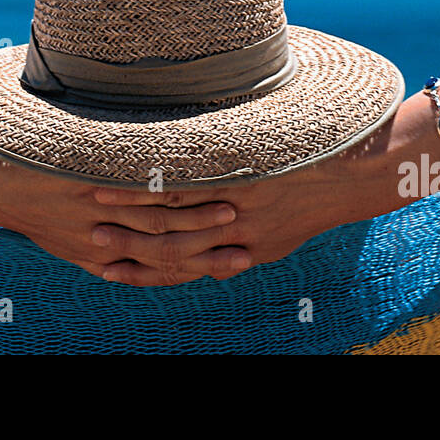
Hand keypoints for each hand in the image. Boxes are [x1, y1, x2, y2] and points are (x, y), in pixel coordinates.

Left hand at [0, 131, 252, 284]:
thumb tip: (121, 224)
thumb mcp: (53, 226)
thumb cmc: (13, 196)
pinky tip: (197, 172)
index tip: (233, 264)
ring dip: (200, 218)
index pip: (158, 269)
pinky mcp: (86, 182)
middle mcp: (99, 240)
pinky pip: (134, 188)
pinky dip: (168, 186)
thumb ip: (89, 229)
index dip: (197, 268)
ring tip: (237, 209)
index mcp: (94, 253)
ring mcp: (95, 211)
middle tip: (251, 248)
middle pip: (166, 252)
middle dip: (210, 249)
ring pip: (158, 223)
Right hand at [90, 148, 372, 285]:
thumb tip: (215, 261)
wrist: (352, 174)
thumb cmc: (312, 200)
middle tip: (86, 238)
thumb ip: (241, 248)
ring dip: (127, 209)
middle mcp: (231, 235)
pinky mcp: (238, 174)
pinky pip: (189, 179)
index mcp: (236, 252)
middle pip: (166, 245)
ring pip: (170, 212)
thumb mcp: (276, 237)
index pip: (178, 268)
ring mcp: (233, 203)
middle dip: (124, 243)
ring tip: (91, 200)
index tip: (105, 267)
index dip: (139, 272)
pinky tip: (125, 168)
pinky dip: (153, 178)